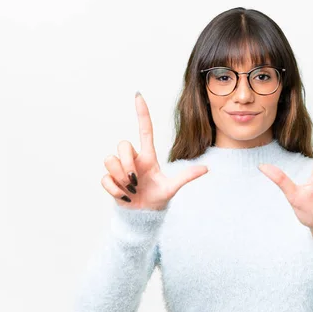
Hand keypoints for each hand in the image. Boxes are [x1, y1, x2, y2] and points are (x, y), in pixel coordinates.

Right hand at [101, 92, 208, 209]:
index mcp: (148, 157)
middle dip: (127, 162)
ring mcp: (120, 170)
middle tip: (135, 180)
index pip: (145, 130)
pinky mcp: (110, 182)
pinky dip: (114, 189)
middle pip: (122, 144)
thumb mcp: (172, 188)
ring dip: (121, 177)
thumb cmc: (157, 199)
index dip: (142, 113)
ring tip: (131, 189)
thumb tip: (207, 168)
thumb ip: (186, 177)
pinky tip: (124, 196)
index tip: (138, 94)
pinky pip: (105, 178)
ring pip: (110, 160)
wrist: (144, 217)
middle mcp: (133, 160)